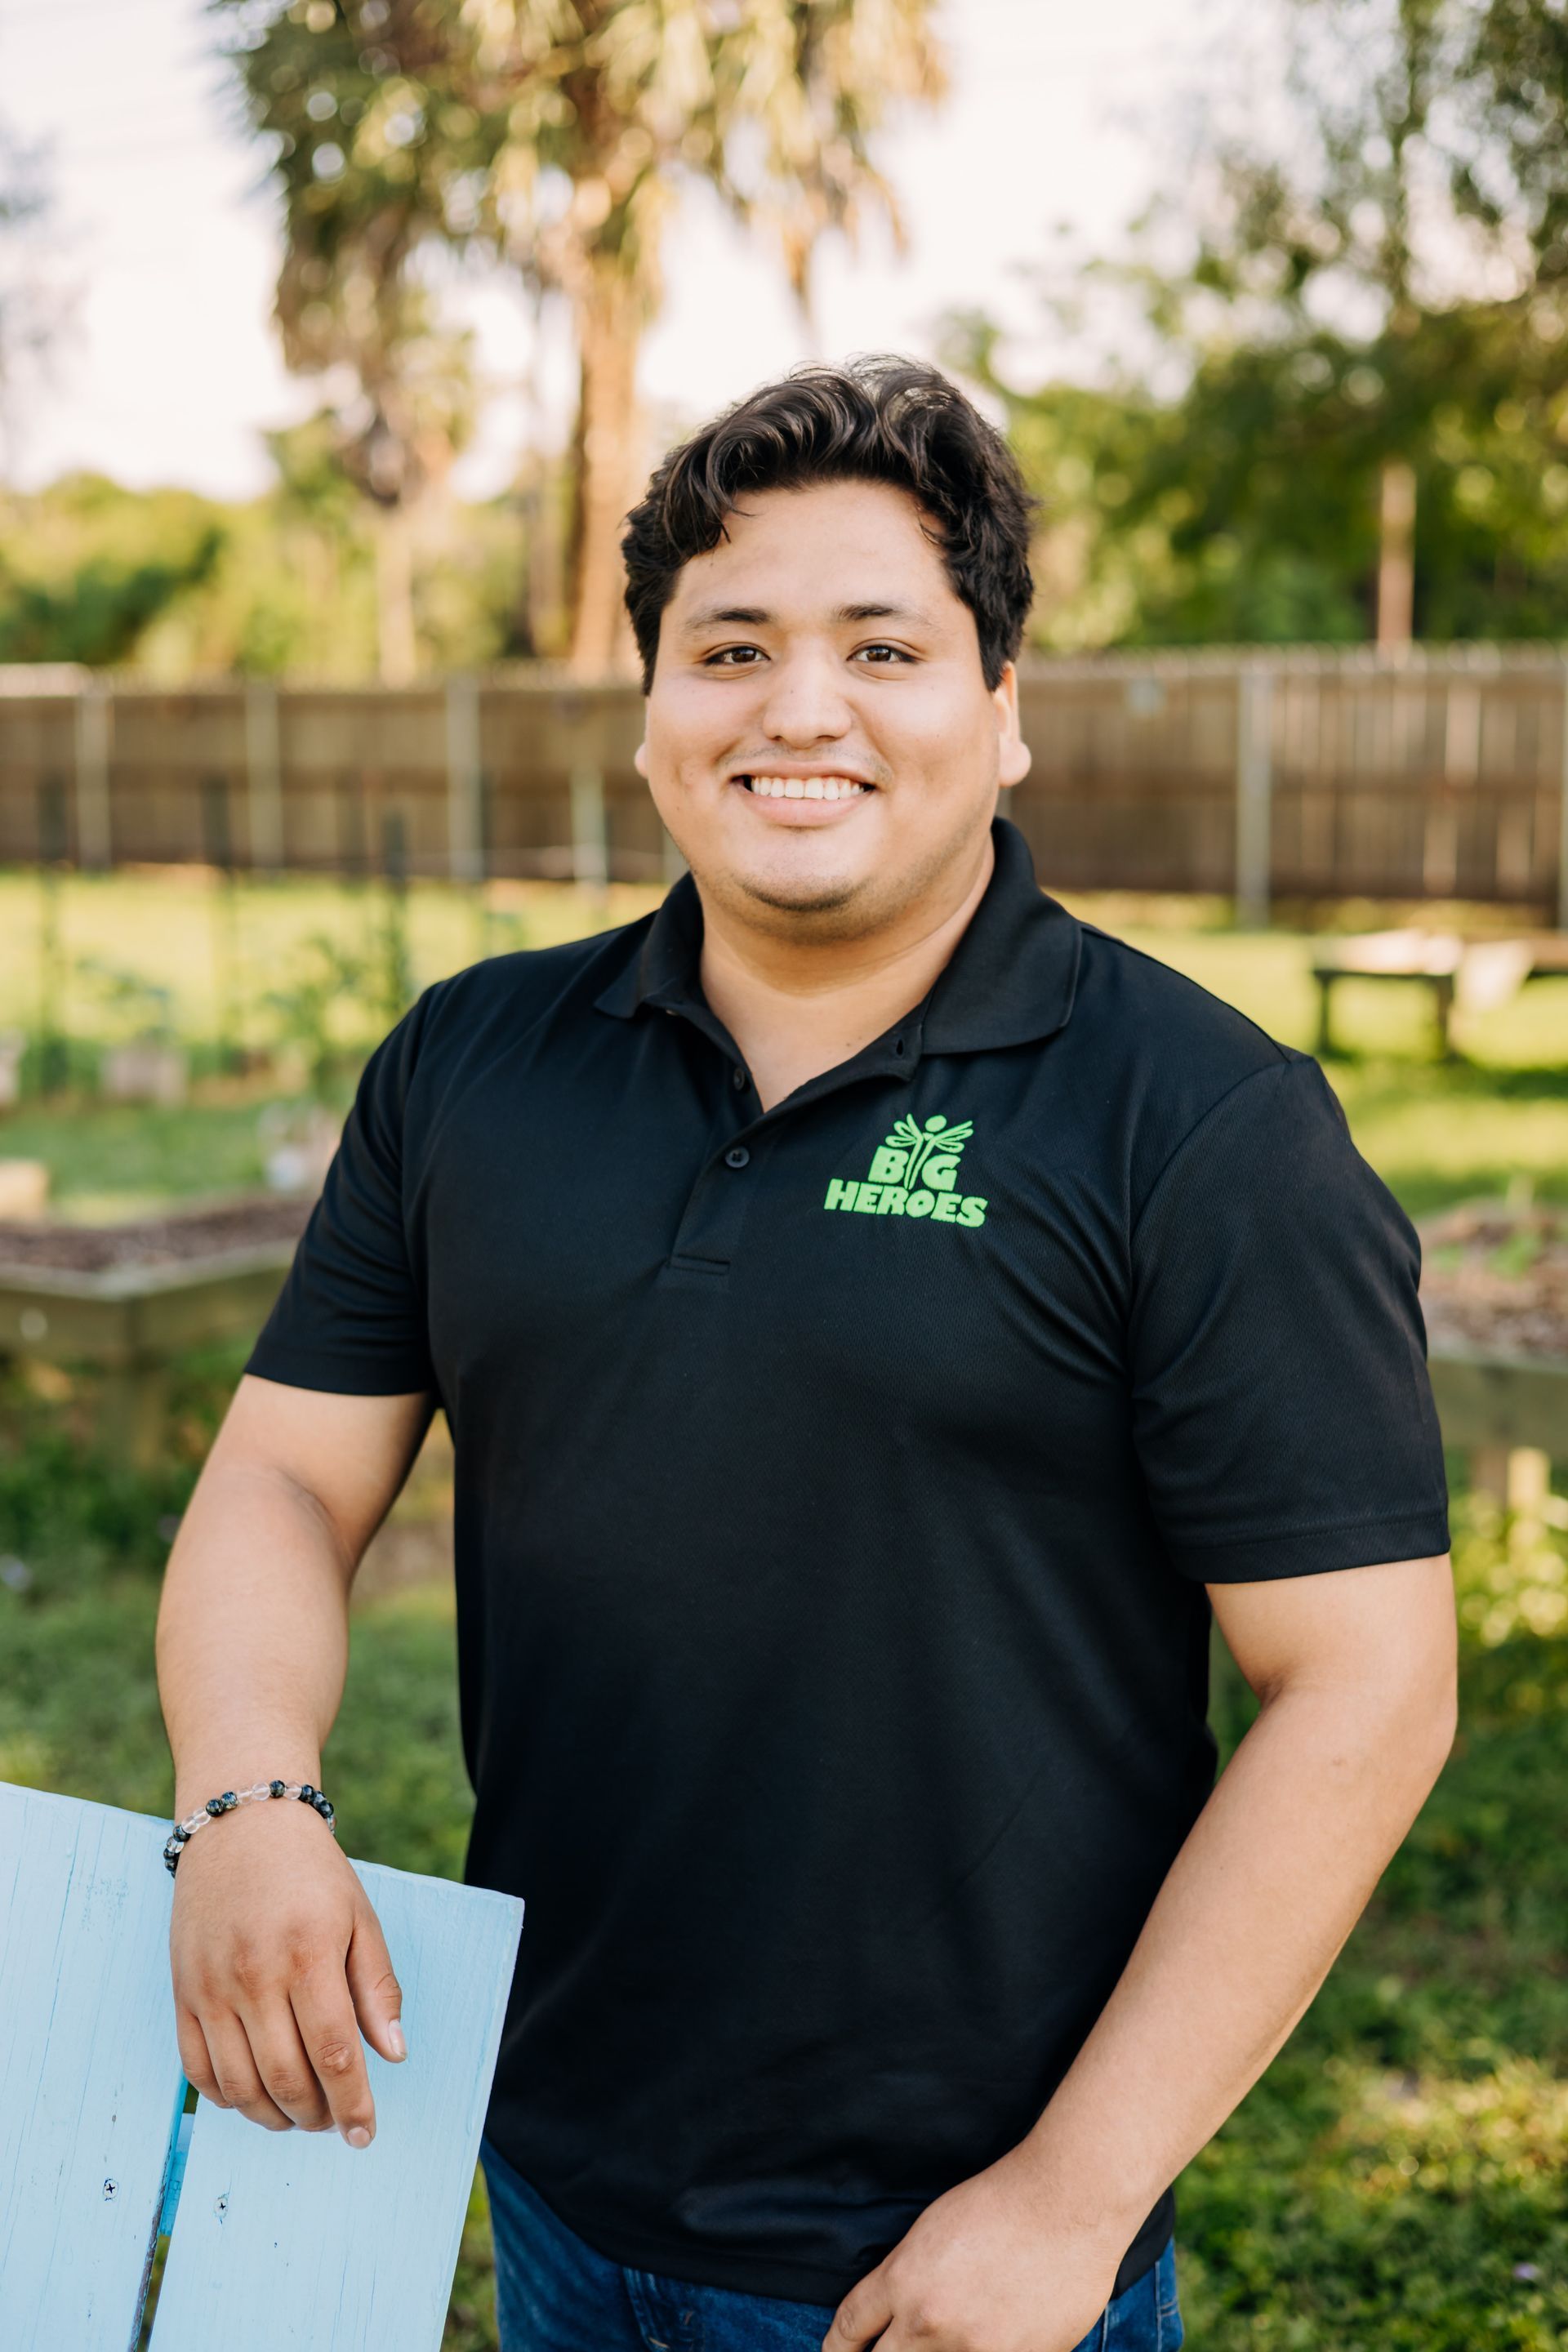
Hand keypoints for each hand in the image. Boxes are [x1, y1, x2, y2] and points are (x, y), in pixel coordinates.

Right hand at [169, 1796, 406, 2147]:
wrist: (241, 1826)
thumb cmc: (311, 1872)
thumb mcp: (360, 1917)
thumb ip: (377, 1988)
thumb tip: (393, 2056)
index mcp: (308, 1954)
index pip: (334, 2053)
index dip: (353, 2104)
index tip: (367, 2133)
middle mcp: (255, 1975)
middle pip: (286, 2079)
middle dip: (317, 2117)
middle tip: (336, 2123)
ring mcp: (212, 1987)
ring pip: (240, 2086)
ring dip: (274, 2117)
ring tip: (300, 2115)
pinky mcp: (183, 1993)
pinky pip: (198, 2069)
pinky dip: (228, 2099)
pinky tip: (256, 2096)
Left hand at [822, 2141, 1125, 2351]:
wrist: (1067, 2202)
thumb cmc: (1001, 2203)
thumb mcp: (932, 2230)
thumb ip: (906, 2281)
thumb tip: (892, 2322)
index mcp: (904, 2281)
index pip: (849, 2330)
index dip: (837, 2350)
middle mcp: (931, 2322)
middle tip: (891, 2349)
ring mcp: (977, 2350)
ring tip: (947, 2339)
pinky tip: (987, 2341)